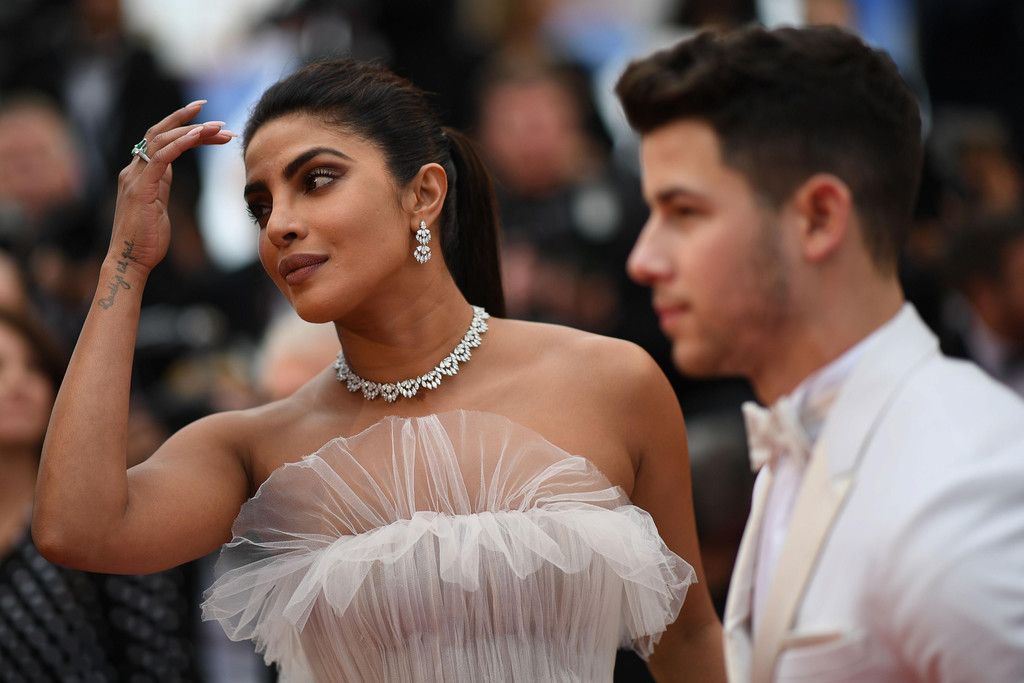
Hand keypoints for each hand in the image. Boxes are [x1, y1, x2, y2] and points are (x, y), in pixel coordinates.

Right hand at [109, 100, 234, 275]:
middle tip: (222, 123)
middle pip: (161, 133)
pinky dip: (181, 143)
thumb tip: (168, 174)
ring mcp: (136, 177)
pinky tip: (199, 137)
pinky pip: (162, 157)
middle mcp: (135, 169)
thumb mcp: (158, 205)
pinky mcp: (141, 188)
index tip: (208, 121)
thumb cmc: (147, 238)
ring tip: (220, 129)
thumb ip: (161, 186)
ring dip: (193, 131)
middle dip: (190, 121)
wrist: (131, 260)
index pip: (160, 139)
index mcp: (140, 172)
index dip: (182, 126)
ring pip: (163, 140)